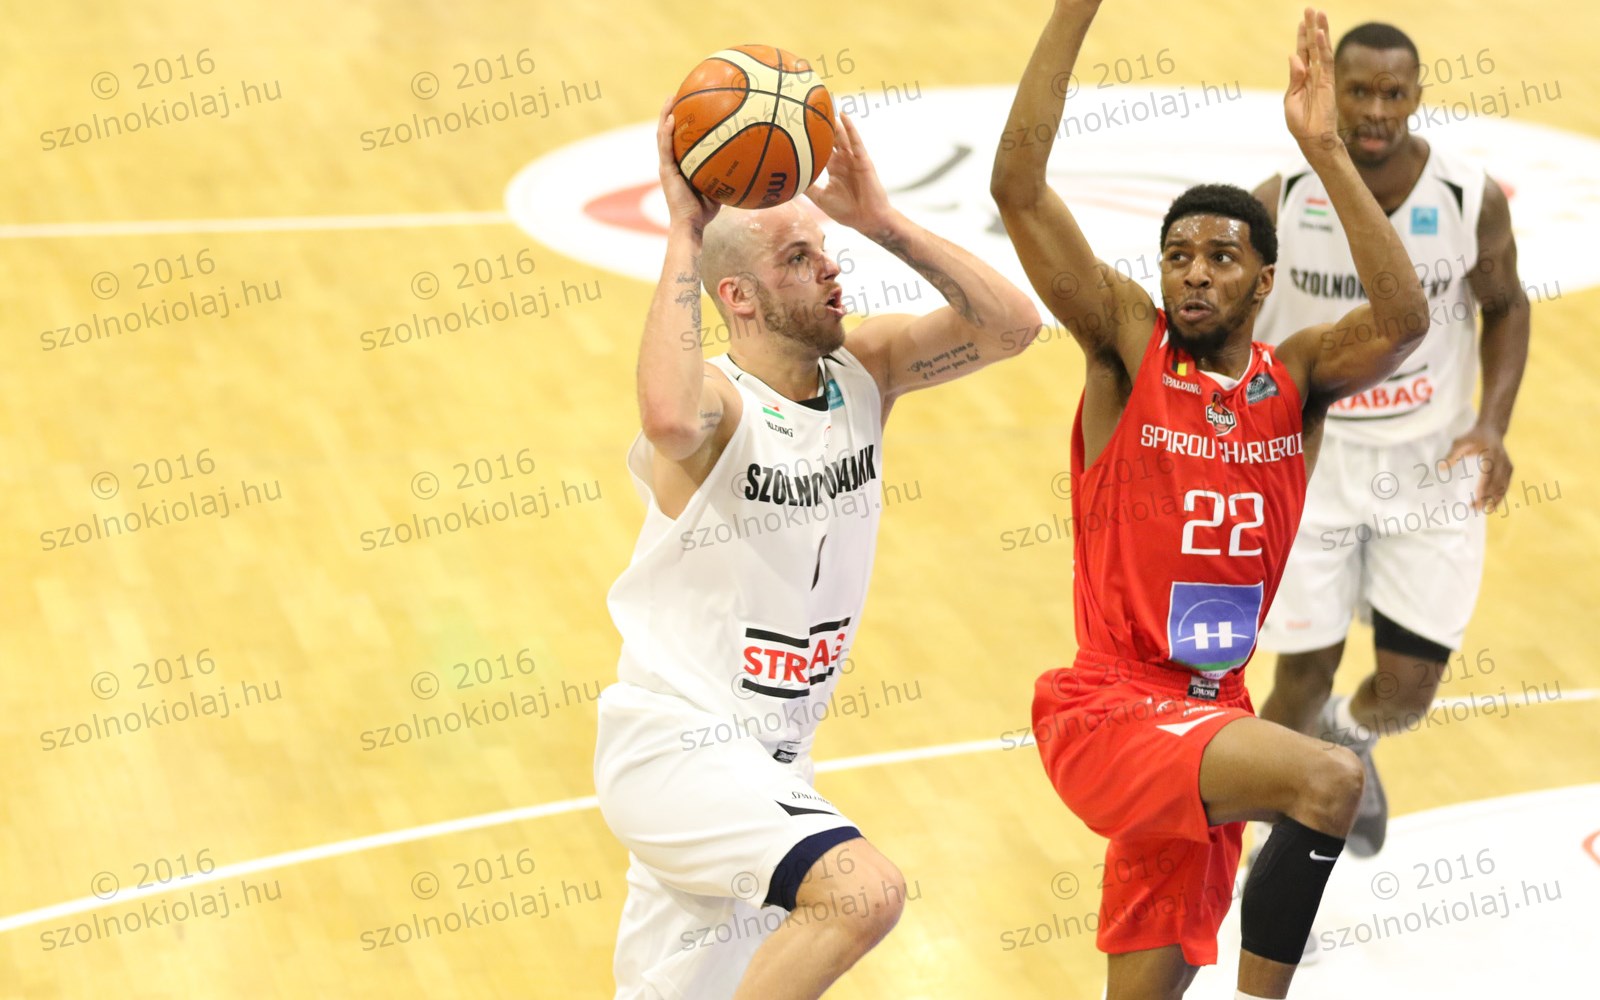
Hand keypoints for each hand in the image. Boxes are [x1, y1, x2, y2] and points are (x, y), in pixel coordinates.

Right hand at [656, 99, 718, 231]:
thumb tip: (748, 162)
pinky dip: (667, 132)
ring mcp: (666, 166)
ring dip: (665, 115)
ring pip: (662, 135)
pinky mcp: (665, 171)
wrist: (691, 225)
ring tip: (671, 97)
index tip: (689, 104)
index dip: (682, 122)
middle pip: (668, 132)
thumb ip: (727, 173)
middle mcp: (671, 162)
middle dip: (671, 111)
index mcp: (680, 165)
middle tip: (678, 93)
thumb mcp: (719, 187)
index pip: (679, 139)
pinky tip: (672, 118)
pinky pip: (665, 147)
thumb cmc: (705, 211)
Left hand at [804, 113, 893, 231]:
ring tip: (824, 105)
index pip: (822, 149)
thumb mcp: (821, 198)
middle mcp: (843, 160)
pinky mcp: (863, 159)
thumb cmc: (846, 211)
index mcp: (834, 168)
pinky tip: (843, 115)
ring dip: (834, 122)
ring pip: (842, 136)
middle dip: (823, 126)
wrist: (867, 219)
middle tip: (810, 110)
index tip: (799, 126)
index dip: (813, 139)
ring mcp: (853, 159)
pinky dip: (850, 128)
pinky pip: (855, 141)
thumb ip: (808, 187)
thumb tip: (788, 181)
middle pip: (831, 139)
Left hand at [1284, 8, 1338, 154]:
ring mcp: (1322, 77)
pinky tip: (1320, 34)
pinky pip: (1325, 62)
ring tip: (1318, 13)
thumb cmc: (1300, 123)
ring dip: (1320, 31)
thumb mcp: (1290, 99)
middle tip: (1311, 9)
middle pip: (1313, 46)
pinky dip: (1322, 47)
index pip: (1303, 53)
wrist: (1312, 138)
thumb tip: (1294, 57)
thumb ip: (1294, 78)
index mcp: (1302, 78)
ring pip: (1322, 50)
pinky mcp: (1328, 83)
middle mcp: (1314, 74)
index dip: (1302, 37)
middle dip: (1312, 27)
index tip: (1302, 21)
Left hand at [1441, 425, 1512, 511]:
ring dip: (1495, 499)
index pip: (1489, 472)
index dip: (1485, 485)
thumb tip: (1441, 468)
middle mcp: (1502, 460)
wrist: (1492, 430)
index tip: (1478, 497)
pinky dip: (1500, 496)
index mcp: (1491, 453)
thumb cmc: (1473, 437)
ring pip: (1504, 485)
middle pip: (1497, 481)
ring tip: (1483, 510)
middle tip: (1476, 508)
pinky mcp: (1510, 469)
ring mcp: (1508, 465)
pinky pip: (1506, 485)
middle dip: (1488, 496)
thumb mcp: (1460, 442)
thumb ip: (1452, 454)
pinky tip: (1492, 506)